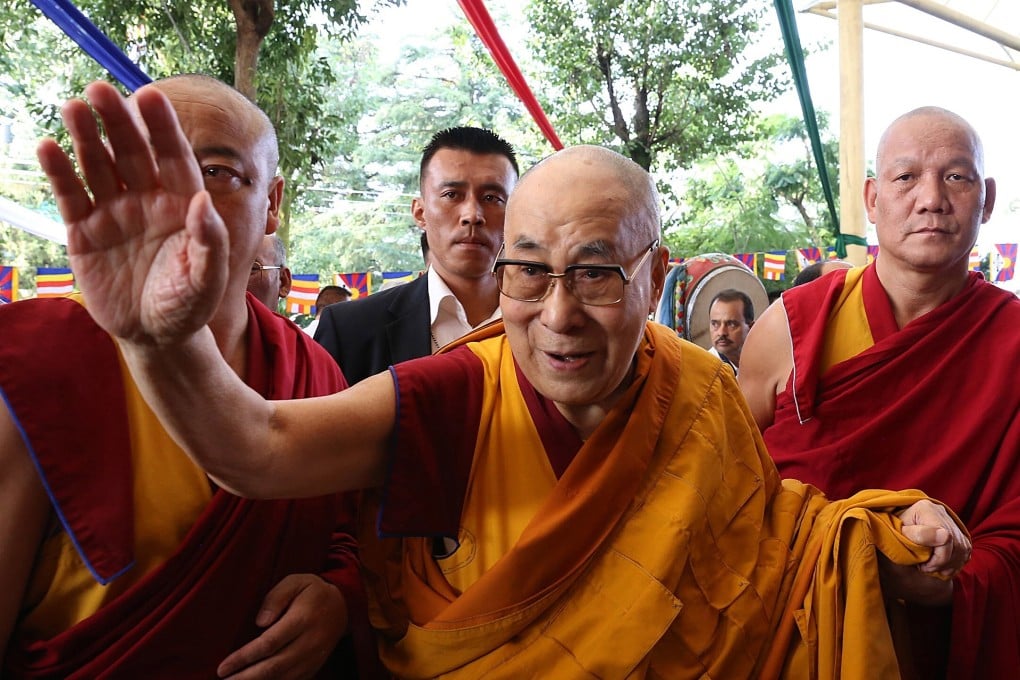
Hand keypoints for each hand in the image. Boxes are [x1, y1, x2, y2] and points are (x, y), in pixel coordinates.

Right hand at [35, 81, 227, 344]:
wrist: (155, 336)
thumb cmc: (188, 305)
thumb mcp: (205, 280)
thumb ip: (208, 241)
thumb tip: (202, 201)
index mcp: (181, 204)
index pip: (173, 157)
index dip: (162, 127)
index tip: (151, 96)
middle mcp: (147, 200)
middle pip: (132, 152)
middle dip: (118, 122)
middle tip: (101, 91)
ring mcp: (114, 213)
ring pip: (99, 166)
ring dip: (86, 137)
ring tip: (74, 108)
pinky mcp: (84, 232)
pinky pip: (71, 196)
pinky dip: (60, 173)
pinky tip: (49, 147)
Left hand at [218, 574, 348, 679]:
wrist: (342, 607)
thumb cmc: (312, 592)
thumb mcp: (295, 582)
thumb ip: (276, 597)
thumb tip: (259, 622)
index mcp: (303, 619)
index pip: (269, 643)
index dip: (244, 657)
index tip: (223, 667)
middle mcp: (310, 642)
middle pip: (274, 667)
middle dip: (246, 678)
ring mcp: (314, 658)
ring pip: (283, 679)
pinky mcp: (314, 667)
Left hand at [880, 499, 970, 605]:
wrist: (894, 527)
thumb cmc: (894, 531)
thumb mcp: (900, 533)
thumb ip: (918, 534)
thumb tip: (945, 536)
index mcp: (926, 509)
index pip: (946, 538)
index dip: (937, 558)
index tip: (922, 565)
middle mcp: (941, 511)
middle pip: (957, 545)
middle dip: (943, 563)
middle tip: (927, 569)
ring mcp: (950, 519)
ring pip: (963, 548)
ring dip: (950, 564)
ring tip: (933, 568)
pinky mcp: (957, 530)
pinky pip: (966, 550)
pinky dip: (956, 562)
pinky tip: (943, 567)